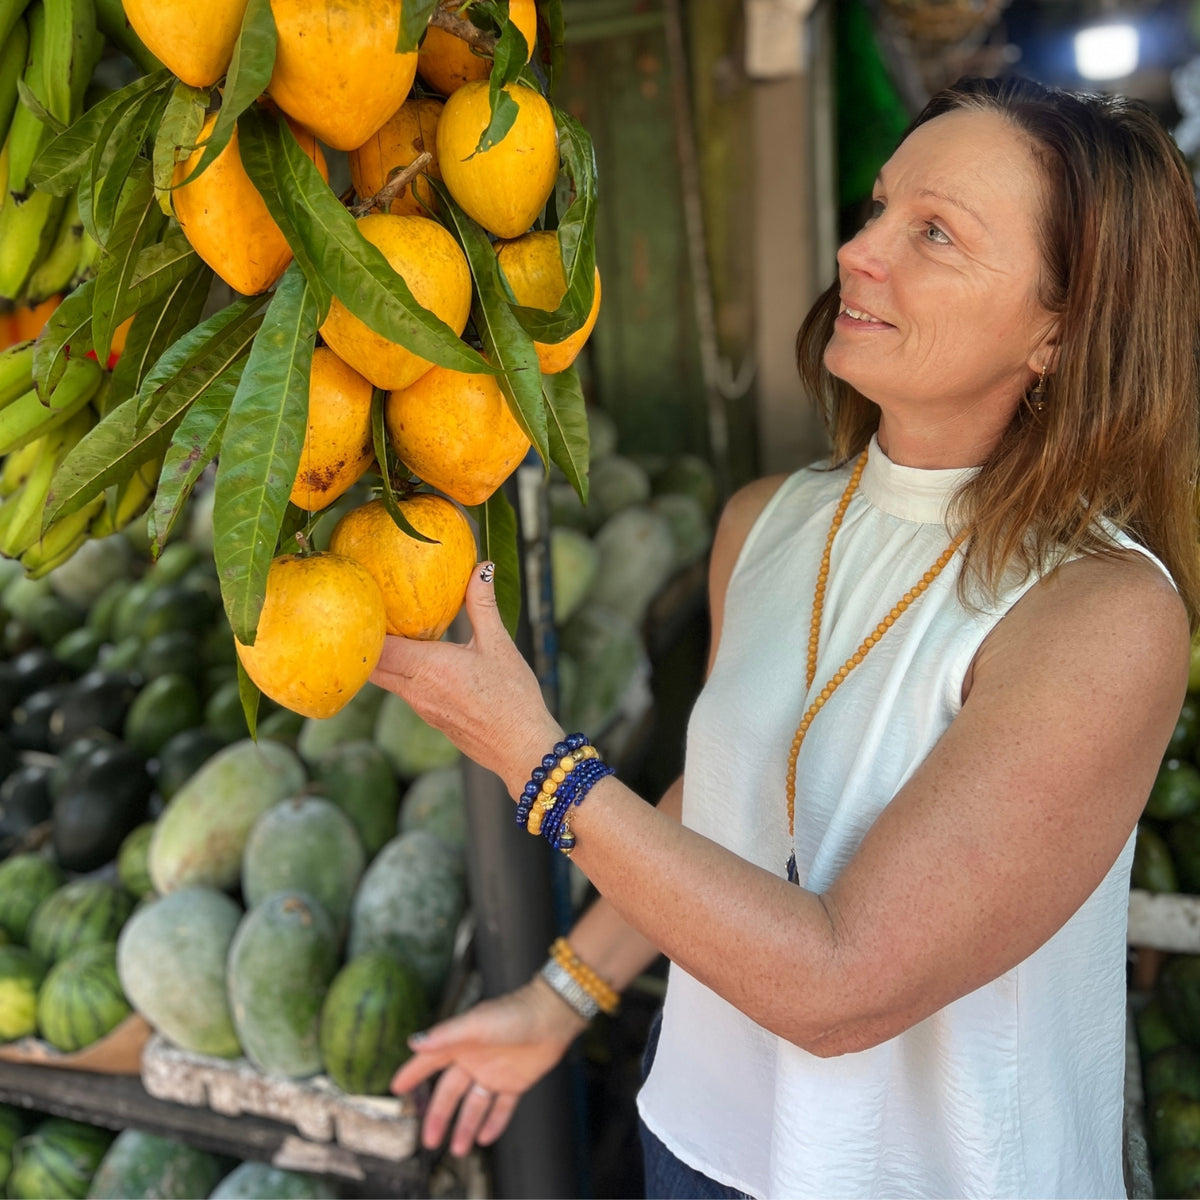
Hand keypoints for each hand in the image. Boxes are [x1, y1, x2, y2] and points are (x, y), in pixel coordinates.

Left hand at [370, 562, 563, 796]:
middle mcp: (415, 690)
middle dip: (367, 641)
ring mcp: (420, 708)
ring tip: (389, 633)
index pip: (377, 645)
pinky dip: (401, 674)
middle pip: (372, 665)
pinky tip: (418, 661)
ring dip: (383, 658)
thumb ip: (481, 605)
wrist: (521, 748)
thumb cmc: (512, 697)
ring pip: (385, 679)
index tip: (364, 603)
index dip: (365, 625)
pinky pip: (403, 691)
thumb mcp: (499, 645)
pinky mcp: (430, 718)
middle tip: (370, 615)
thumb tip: (480, 568)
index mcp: (428, 667)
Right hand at [391, 978, 586, 1155]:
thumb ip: (445, 1035)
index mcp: (460, 1043)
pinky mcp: (515, 1082)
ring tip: (458, 1149)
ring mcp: (494, 1072)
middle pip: (451, 1093)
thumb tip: (413, 1043)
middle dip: (439, 1116)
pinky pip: (502, 1108)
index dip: (413, 1073)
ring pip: (475, 1105)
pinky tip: (485, 1138)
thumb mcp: (476, 1024)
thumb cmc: (513, 1013)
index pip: (430, 1061)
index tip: (396, 1087)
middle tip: (429, 1140)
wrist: (552, 1016)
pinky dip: (494, 1123)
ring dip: (466, 1126)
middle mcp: (474, 1059)